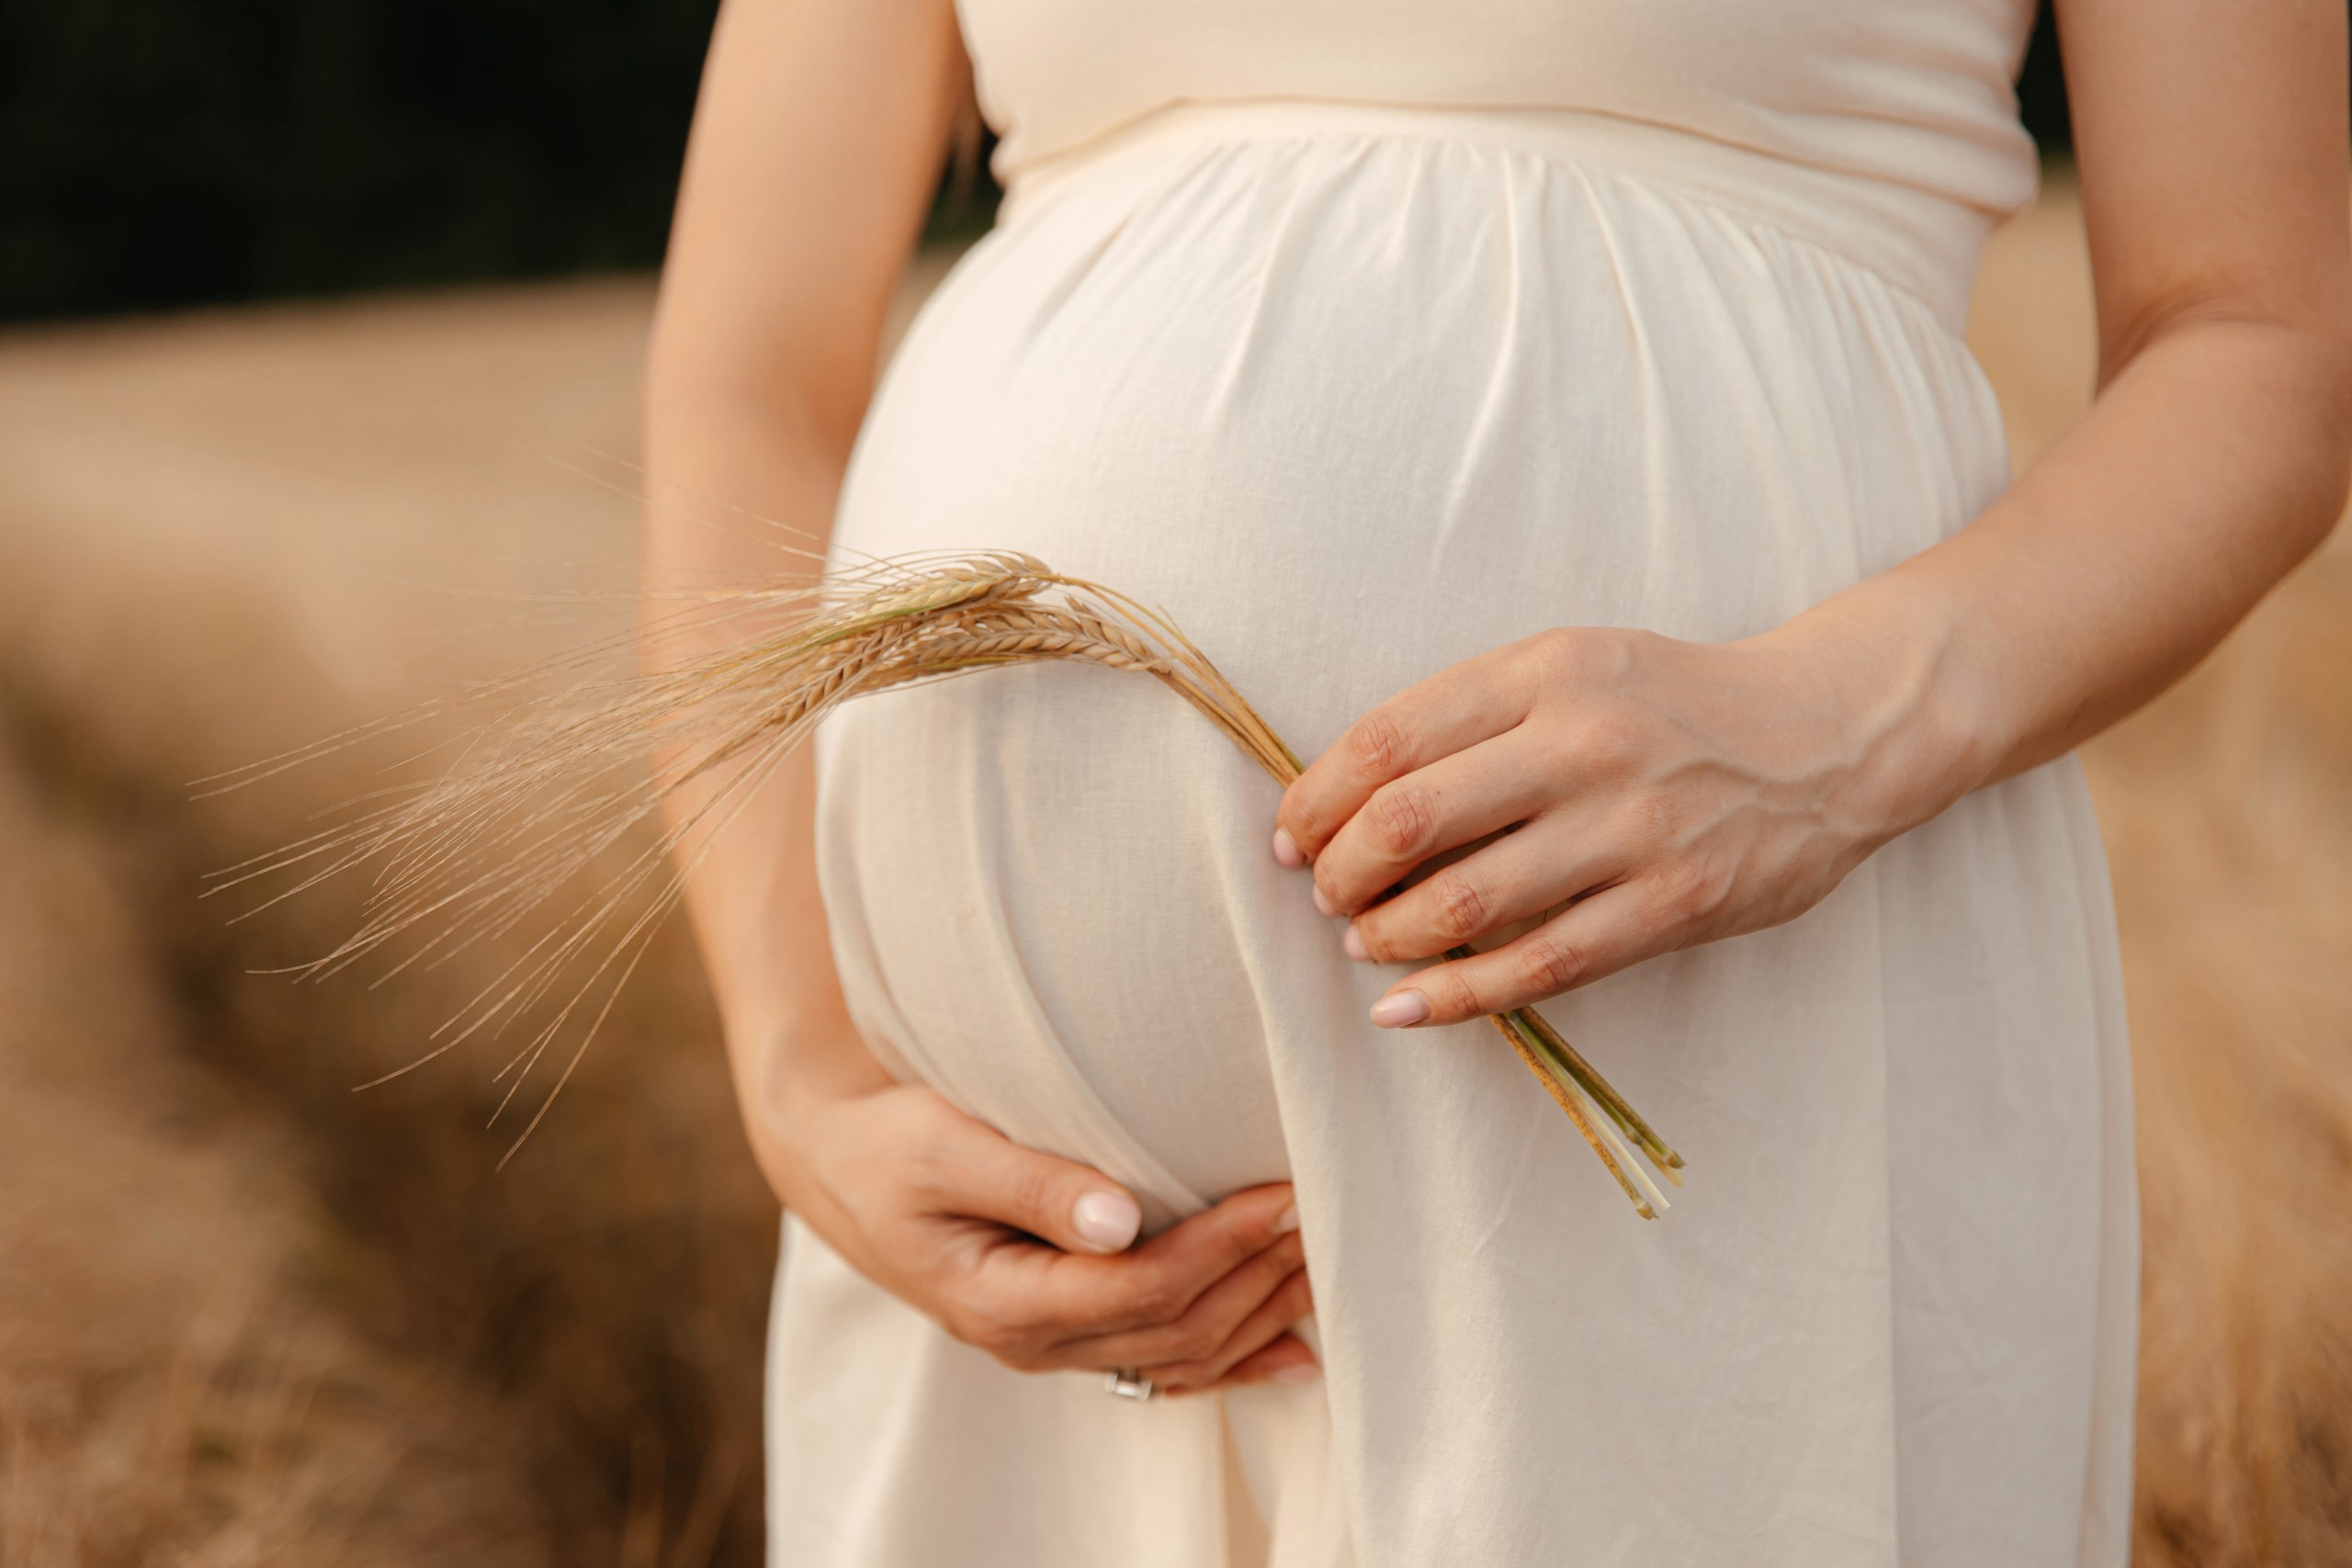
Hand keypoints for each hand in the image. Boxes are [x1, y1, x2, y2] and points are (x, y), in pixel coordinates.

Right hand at [769, 1067, 1316, 1394]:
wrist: (838, 1167)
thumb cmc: (889, 1143)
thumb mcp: (943, 1147)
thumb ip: (1032, 1182)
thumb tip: (1120, 1218)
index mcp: (1003, 1300)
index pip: (1140, 1288)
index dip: (1221, 1247)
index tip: (1282, 1192)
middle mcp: (1033, 1341)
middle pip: (1174, 1328)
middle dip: (1256, 1273)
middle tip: (1324, 1210)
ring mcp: (1052, 1348)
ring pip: (1180, 1354)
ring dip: (1259, 1311)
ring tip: (1323, 1257)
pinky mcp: (1066, 1332)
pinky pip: (1163, 1366)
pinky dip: (1236, 1360)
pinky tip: (1296, 1350)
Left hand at [1273, 621, 1963, 1026]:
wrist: (1827, 735)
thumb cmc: (1671, 705)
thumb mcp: (1570, 667)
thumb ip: (1470, 718)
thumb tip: (1345, 799)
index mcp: (1547, 670)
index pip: (1388, 739)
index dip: (1315, 798)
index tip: (1289, 836)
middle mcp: (1586, 743)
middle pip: (1411, 820)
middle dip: (1340, 871)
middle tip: (1325, 894)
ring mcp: (1634, 828)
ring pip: (1466, 902)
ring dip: (1388, 935)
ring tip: (1365, 942)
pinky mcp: (1674, 904)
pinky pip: (1540, 967)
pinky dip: (1456, 997)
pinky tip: (1405, 1009)